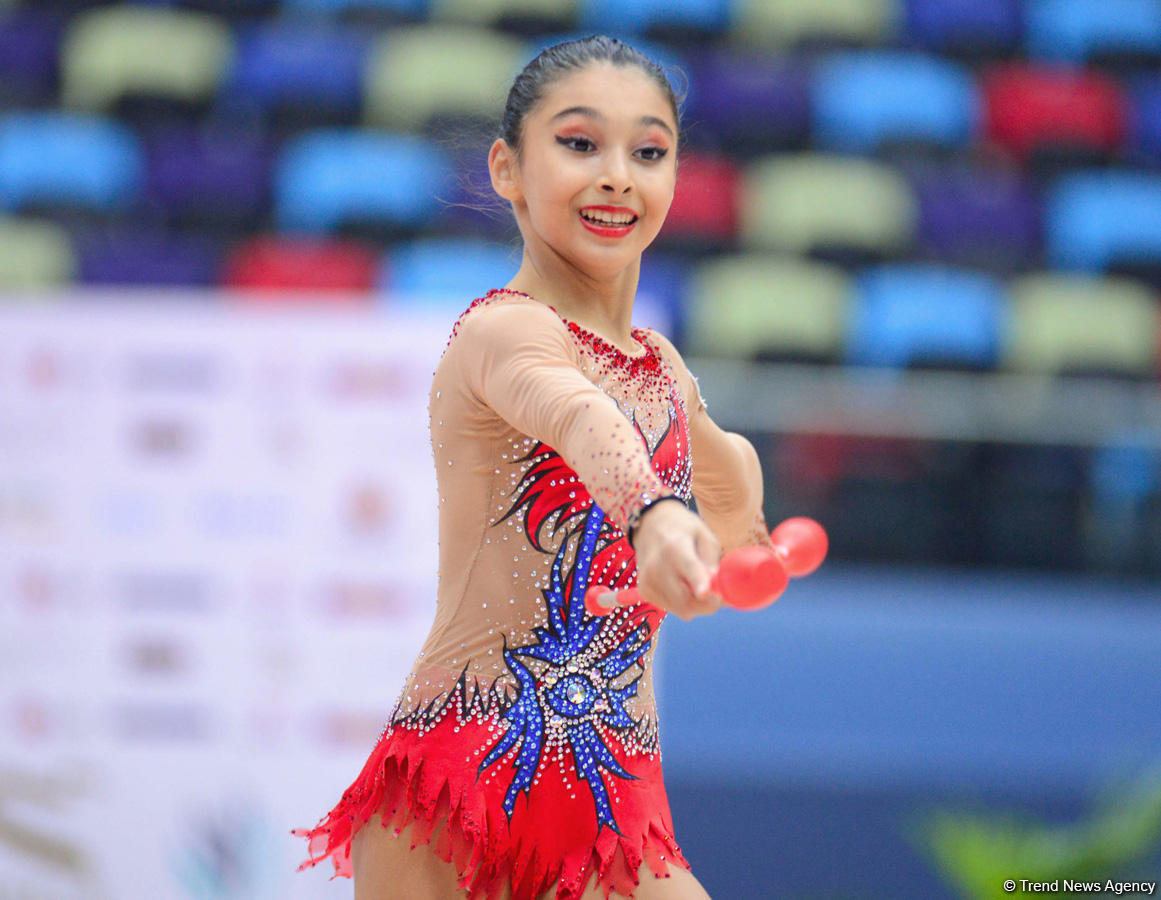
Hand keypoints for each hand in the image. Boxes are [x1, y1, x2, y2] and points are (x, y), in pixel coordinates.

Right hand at [630, 501, 723, 620]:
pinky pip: (673, 608)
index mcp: (675, 546)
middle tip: (718, 596)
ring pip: (682, 609)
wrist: (650, 524)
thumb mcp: (705, 535)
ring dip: (696, 603)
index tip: (705, 593)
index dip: (698, 582)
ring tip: (695, 582)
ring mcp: (648, 581)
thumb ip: (712, 560)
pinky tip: (680, 584)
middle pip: (685, 600)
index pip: (688, 567)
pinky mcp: (644, 591)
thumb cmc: (683, 530)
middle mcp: (656, 565)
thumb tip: (716, 586)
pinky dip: (682, 602)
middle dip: (707, 604)